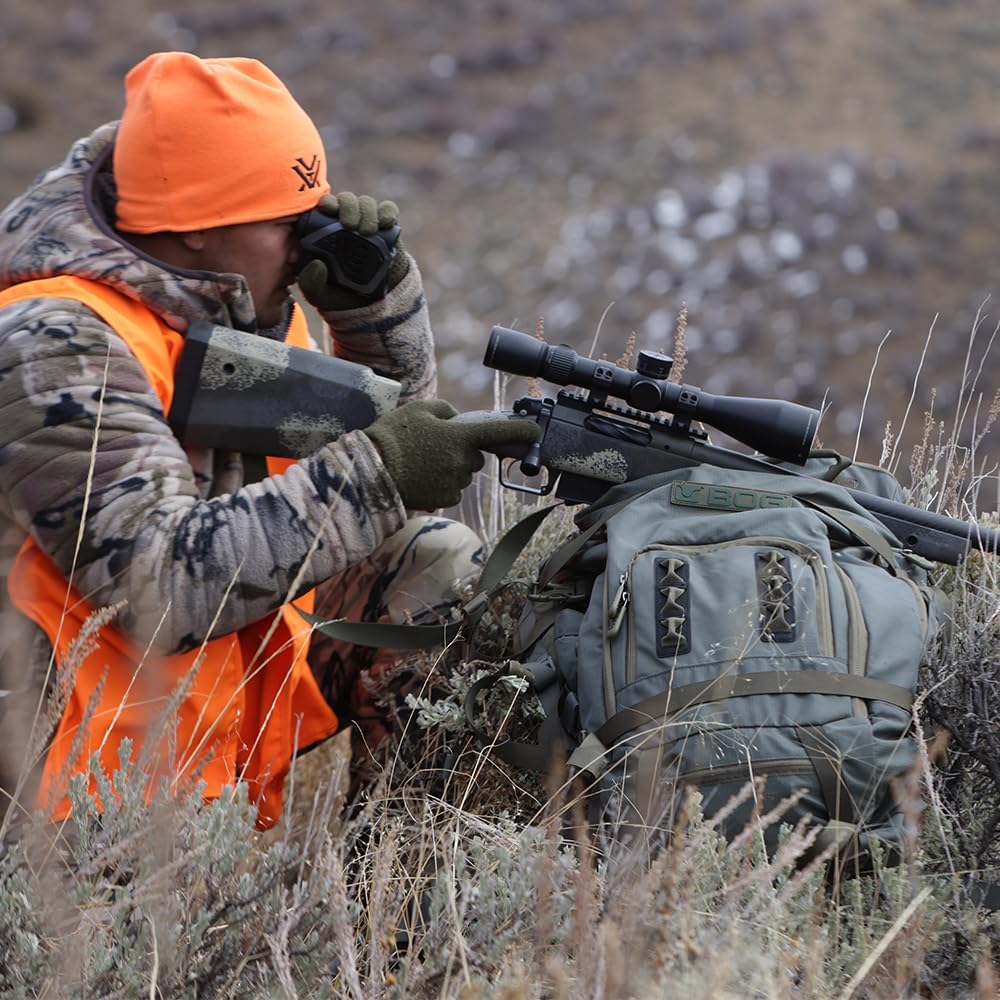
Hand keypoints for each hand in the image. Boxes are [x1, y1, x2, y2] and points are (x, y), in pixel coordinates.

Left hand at [297, 191, 410, 311]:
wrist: (372, 305)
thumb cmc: (340, 295)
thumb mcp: (319, 294)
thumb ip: (310, 282)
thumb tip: (317, 264)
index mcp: (324, 231)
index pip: (325, 206)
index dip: (327, 203)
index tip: (328, 210)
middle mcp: (346, 223)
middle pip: (347, 199)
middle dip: (348, 206)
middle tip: (350, 224)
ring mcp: (367, 224)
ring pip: (366, 203)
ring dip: (367, 211)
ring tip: (367, 231)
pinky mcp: (387, 229)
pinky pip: (388, 210)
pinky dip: (387, 212)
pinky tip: (385, 223)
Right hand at [365, 400, 540, 509]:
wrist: (372, 472)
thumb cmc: (394, 436)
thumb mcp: (419, 409)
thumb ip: (446, 411)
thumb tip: (458, 420)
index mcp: (460, 436)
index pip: (499, 433)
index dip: (521, 431)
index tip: (535, 430)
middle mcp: (463, 462)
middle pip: (475, 456)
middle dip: (461, 451)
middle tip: (434, 445)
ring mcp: (455, 483)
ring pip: (462, 473)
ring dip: (449, 468)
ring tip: (420, 462)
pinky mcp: (445, 500)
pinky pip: (451, 489)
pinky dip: (440, 483)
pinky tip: (420, 477)